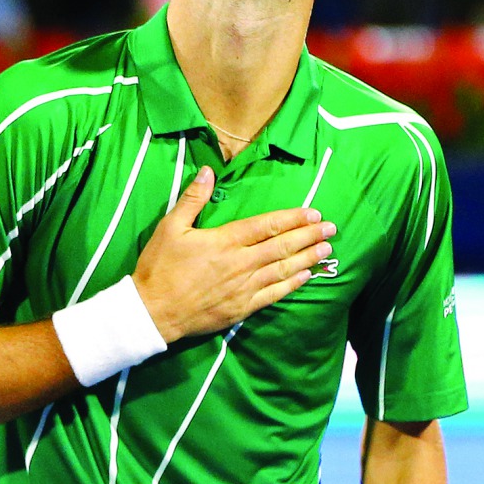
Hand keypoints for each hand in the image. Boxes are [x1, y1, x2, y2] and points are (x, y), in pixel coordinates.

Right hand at [133, 166, 335, 342]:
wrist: (152, 312)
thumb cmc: (160, 267)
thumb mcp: (170, 227)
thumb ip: (192, 199)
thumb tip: (208, 171)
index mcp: (225, 241)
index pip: (266, 226)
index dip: (292, 218)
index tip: (313, 212)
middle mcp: (240, 263)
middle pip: (281, 246)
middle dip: (308, 236)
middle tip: (331, 228)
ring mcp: (244, 288)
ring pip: (282, 270)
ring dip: (307, 258)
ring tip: (326, 249)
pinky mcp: (242, 308)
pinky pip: (274, 294)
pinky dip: (292, 284)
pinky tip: (306, 277)